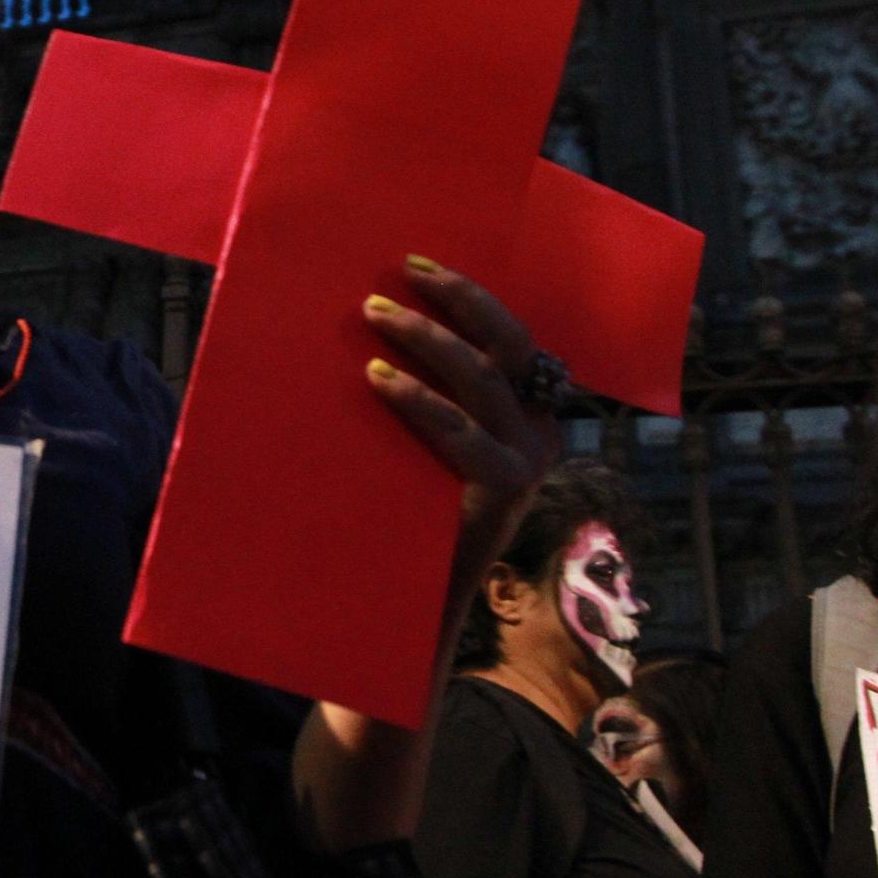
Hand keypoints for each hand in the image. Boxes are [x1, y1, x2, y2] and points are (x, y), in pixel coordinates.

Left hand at [297, 256, 568, 853]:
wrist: (389, 622)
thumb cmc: (378, 520)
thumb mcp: (390, 444)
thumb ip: (389, 392)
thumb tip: (342, 315)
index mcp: (516, 410)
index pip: (509, 332)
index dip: (472, 288)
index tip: (417, 255)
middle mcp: (536, 433)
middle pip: (512, 344)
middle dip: (460, 298)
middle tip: (399, 273)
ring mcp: (527, 468)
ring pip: (492, 380)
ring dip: (433, 340)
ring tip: (376, 319)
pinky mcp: (504, 501)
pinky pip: (469, 438)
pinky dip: (423, 404)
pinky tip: (379, 381)